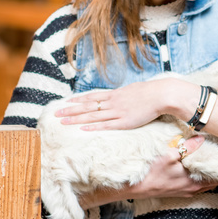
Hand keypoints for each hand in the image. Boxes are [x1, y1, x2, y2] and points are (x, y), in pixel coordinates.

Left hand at [56, 79, 195, 130]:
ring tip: (63, 122)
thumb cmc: (150, 92)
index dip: (77, 100)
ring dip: (76, 119)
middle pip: (87, 106)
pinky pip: (106, 125)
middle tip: (56, 114)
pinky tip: (82, 128)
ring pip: (92, 116)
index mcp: (114, 94)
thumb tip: (118, 96)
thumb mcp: (132, 90)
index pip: (91, 97)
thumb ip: (123, 95)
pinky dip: (93, 126)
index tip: (65, 103)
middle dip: (71, 111)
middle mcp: (112, 103)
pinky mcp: (125, 122)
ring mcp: (117, 112)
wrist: (161, 94)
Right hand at [82, 135, 217, 207]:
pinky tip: (193, 166)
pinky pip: (194, 183)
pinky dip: (197, 175)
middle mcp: (193, 189)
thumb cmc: (150, 173)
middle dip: (216, 168)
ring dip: (206, 171)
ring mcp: (185, 191)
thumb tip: (200, 139)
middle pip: (212, 179)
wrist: (133, 188)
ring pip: (204, 181)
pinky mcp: (178, 190)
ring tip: (208, 158)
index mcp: (194, 182)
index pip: (217, 176)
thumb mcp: (168, 156)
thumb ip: (186, 148)